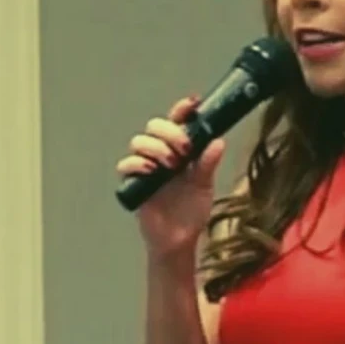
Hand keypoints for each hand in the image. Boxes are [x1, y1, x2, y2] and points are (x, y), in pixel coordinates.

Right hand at [116, 96, 224, 256]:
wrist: (178, 240)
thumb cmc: (191, 212)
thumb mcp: (204, 186)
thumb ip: (207, 164)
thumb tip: (218, 142)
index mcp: (181, 150)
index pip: (178, 121)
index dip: (183, 109)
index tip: (193, 104)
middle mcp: (162, 153)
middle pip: (155, 125)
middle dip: (169, 131)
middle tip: (184, 148)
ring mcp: (146, 167)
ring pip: (139, 141)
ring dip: (156, 147)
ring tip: (171, 165)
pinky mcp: (134, 182)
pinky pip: (126, 164)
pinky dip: (137, 163)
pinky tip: (151, 171)